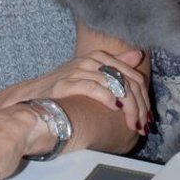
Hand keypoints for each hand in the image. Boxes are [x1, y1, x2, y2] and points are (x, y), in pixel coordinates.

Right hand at [0, 48, 150, 136]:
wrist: (33, 95)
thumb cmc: (64, 86)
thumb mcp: (92, 73)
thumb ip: (115, 64)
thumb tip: (138, 54)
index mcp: (99, 57)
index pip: (133, 76)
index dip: (144, 98)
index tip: (147, 118)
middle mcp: (90, 60)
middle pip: (127, 81)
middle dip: (139, 106)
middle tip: (141, 125)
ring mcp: (78, 70)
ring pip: (115, 85)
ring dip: (128, 108)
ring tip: (131, 123)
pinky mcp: (67, 83)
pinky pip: (95, 87)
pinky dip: (108, 98)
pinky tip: (114, 108)